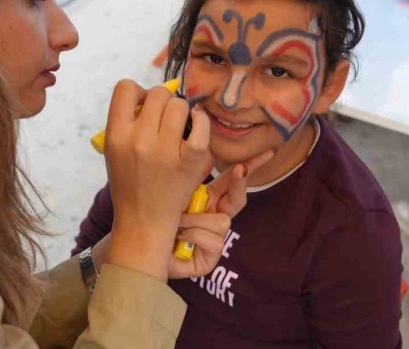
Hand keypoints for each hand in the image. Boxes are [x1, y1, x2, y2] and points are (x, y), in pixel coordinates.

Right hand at [103, 80, 210, 280]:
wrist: (144, 221)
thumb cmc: (130, 183)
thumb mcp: (114, 152)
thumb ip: (127, 122)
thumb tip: (150, 95)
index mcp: (116, 136)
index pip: (125, 88)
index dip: (138, 92)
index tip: (143, 107)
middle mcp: (139, 140)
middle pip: (157, 94)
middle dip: (162, 102)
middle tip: (164, 120)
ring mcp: (165, 151)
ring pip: (179, 105)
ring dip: (181, 112)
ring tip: (178, 127)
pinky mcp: (190, 161)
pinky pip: (200, 125)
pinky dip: (201, 121)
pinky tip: (196, 124)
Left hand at [168, 150, 273, 278]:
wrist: (141, 248)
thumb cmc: (156, 218)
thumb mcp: (177, 191)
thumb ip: (193, 174)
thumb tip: (207, 148)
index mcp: (209, 201)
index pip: (233, 181)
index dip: (249, 168)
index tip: (267, 152)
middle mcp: (215, 218)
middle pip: (238, 200)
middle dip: (239, 184)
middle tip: (240, 169)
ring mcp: (215, 240)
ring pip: (222, 221)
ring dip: (196, 220)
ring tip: (176, 222)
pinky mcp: (210, 260)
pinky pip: (213, 240)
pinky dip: (193, 236)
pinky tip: (179, 238)